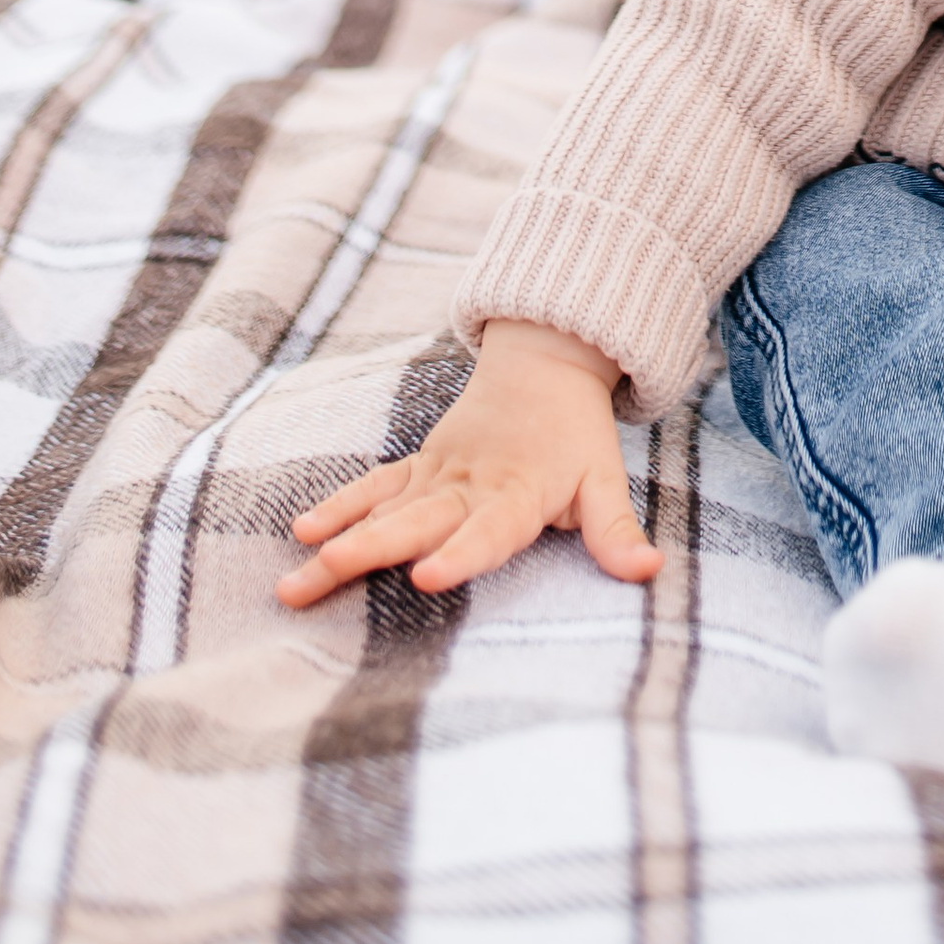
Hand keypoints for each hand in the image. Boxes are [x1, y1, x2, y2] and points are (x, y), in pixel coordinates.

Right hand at [277, 318, 660, 607]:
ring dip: (338, 544)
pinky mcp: (419, 464)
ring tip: (294, 582)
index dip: (459, 555)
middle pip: (415, 522)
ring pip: (383, 511)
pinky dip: (340, 507)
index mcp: (517, 492)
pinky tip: (303, 534)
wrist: (546, 360)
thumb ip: (616, 531)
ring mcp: (437, 472)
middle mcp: (469, 483)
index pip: (487, 531)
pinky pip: (375, 486)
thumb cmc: (577, 434)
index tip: (425, 579)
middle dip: (369, 552)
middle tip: (324, 578)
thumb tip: (649, 570)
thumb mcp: (604, 480)